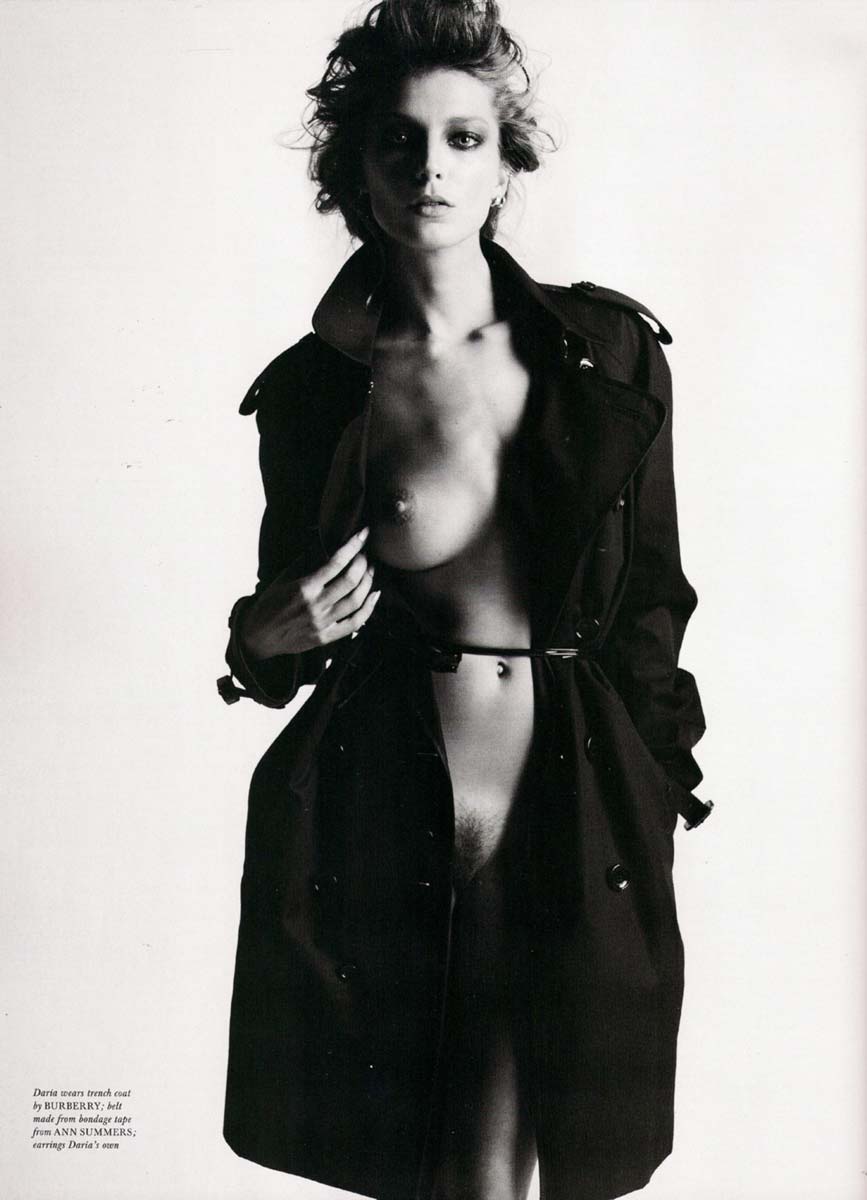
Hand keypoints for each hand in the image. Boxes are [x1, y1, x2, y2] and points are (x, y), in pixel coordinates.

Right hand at [238, 528, 380, 659]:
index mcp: (304, 587)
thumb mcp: (283, 579)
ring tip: (370, 571)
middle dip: (363, 563)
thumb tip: (323, 543)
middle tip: (365, 555)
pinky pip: (355, 623)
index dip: (353, 545)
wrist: (258, 637)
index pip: (336, 562)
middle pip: (351, 580)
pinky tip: (374, 595)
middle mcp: (315, 605)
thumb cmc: (269, 604)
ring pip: (356, 600)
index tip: (363, 533)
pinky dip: (369, 608)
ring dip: (368, 582)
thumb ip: (304, 562)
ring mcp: (322, 623)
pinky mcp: (326, 637)